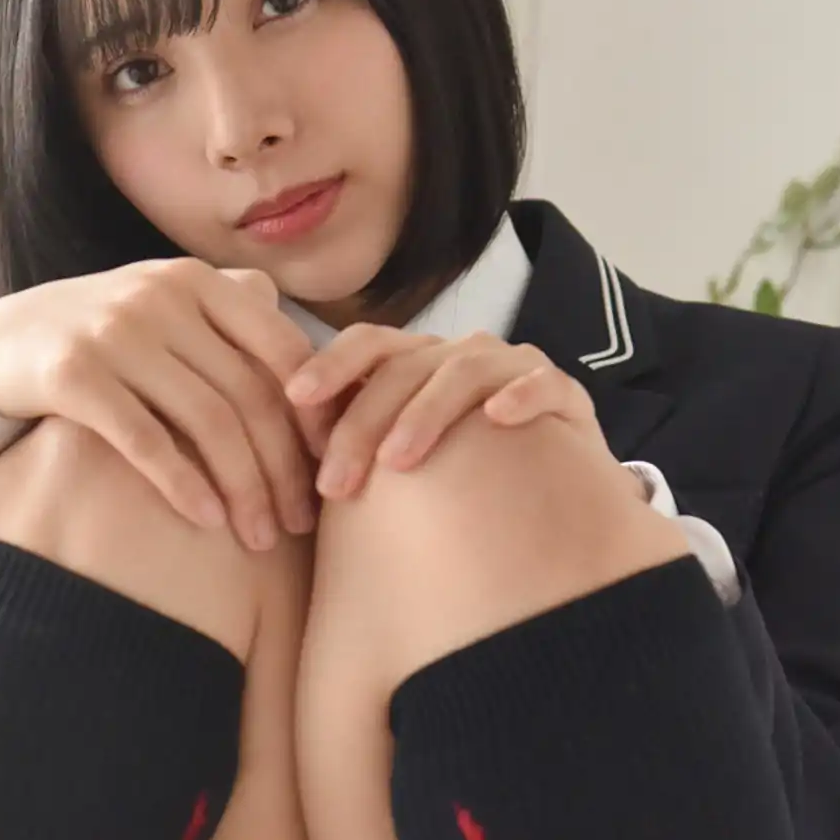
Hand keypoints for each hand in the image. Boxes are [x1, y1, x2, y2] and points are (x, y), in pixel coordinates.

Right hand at [0, 257, 333, 551]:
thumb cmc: (101, 339)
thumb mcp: (166, 310)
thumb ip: (233, 325)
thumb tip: (319, 368)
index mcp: (197, 282)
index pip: (280, 351)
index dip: (314, 415)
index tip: (331, 468)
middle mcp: (161, 297)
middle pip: (248, 394)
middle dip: (283, 467)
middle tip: (300, 522)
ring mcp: (115, 332)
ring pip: (206, 422)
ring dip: (242, 488)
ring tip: (259, 538)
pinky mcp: (73, 375)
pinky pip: (146, 439)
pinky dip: (183, 484)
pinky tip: (207, 521)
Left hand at [284, 327, 635, 502]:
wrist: (552, 494)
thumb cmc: (458, 476)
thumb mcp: (397, 458)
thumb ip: (349, 446)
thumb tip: (275, 458)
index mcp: (418, 362)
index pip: (367, 345)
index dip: (329, 365)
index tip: (293, 399)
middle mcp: (462, 354)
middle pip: (404, 367)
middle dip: (362, 422)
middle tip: (334, 483)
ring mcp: (513, 369)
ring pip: (463, 371)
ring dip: (424, 414)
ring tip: (396, 461)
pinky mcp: (564, 393)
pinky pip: (542, 381)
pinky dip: (519, 395)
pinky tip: (497, 419)